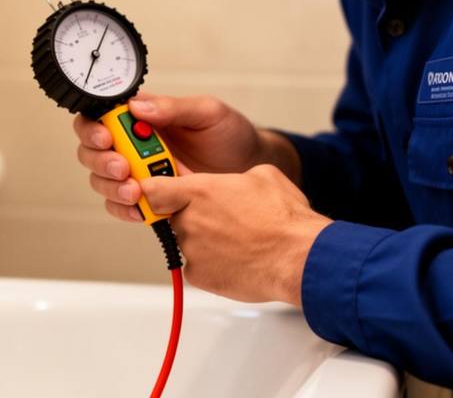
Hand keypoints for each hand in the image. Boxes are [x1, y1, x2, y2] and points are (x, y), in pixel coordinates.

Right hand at [74, 93, 298, 221]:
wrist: (250, 169)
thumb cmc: (229, 135)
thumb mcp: (207, 112)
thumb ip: (173, 108)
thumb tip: (137, 107)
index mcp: (141, 117)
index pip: (99, 117)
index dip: (92, 128)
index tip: (106, 137)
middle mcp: (132, 144)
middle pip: (92, 151)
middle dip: (100, 161)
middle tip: (123, 168)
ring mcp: (139, 172)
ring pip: (102, 180)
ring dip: (111, 187)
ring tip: (134, 191)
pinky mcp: (149, 198)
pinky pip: (123, 206)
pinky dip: (125, 210)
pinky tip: (140, 210)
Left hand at [142, 164, 330, 304]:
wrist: (300, 258)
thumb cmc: (285, 220)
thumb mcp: (262, 176)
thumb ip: (234, 177)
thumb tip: (234, 181)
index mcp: (198, 191)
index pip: (152, 188)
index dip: (156, 191)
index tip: (159, 193)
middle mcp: (189, 219)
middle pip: (174, 216)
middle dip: (192, 217)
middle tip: (222, 221)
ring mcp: (191, 250)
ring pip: (188, 242)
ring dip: (205, 241)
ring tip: (238, 241)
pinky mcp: (198, 276)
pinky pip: (196, 267)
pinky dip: (212, 265)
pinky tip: (236, 260)